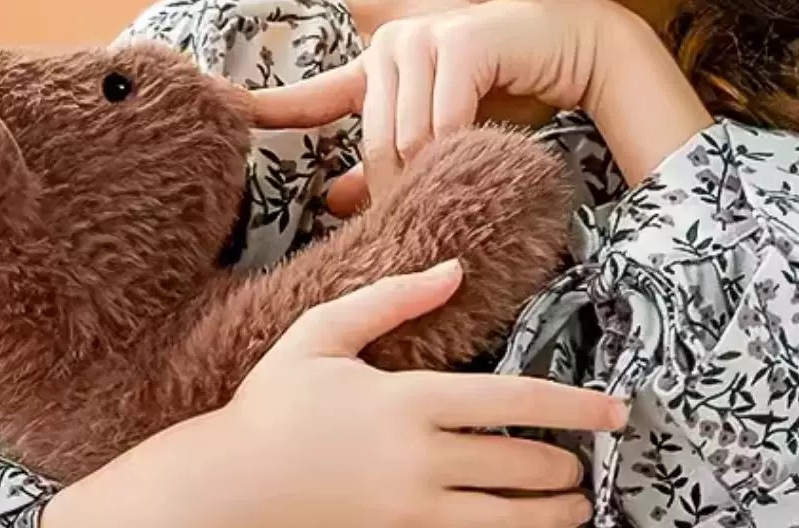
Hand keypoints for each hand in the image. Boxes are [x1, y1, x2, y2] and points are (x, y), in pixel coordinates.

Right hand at [209, 258, 620, 527]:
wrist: (229, 485)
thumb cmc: (274, 403)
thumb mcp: (324, 333)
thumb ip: (393, 298)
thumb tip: (456, 270)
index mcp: (411, 403)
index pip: (514, 403)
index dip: (575, 408)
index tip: (616, 412)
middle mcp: (421, 463)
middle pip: (519, 466)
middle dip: (565, 466)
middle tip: (585, 460)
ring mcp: (411, 514)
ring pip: (506, 522)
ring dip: (553, 515)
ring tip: (578, 504)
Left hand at [248, 0, 621, 211]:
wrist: (568, 51)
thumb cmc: (502, 97)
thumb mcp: (437, 139)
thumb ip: (387, 168)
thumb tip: (336, 203)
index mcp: (376, 68)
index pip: (315, 96)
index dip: (273, 108)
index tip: (231, 115)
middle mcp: (392, 47)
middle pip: (376, 142)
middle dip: (399, 187)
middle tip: (425, 215)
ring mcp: (424, 41)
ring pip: (408, 138)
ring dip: (431, 175)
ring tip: (456, 190)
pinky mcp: (462, 45)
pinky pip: (444, 122)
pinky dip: (457, 150)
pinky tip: (473, 159)